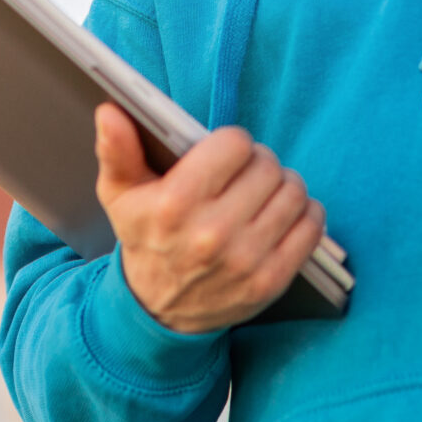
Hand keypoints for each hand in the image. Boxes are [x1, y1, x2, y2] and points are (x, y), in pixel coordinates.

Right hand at [94, 106, 325, 334]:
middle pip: (268, 166)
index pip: (235, 144)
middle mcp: (212, 233)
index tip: (223, 155)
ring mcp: (245, 259)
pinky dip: (305, 214)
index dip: (231, 143)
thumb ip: (116, 150)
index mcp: (175, 204)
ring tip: (263, 193)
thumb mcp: (120, 194)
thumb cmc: (145, 239)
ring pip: (294, 192)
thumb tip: (110, 112)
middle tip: (245, 175)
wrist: (158, 309)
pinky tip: (282, 216)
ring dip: (284, 186)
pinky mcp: (271, 280)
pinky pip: (311, 227)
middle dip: (258, 163)